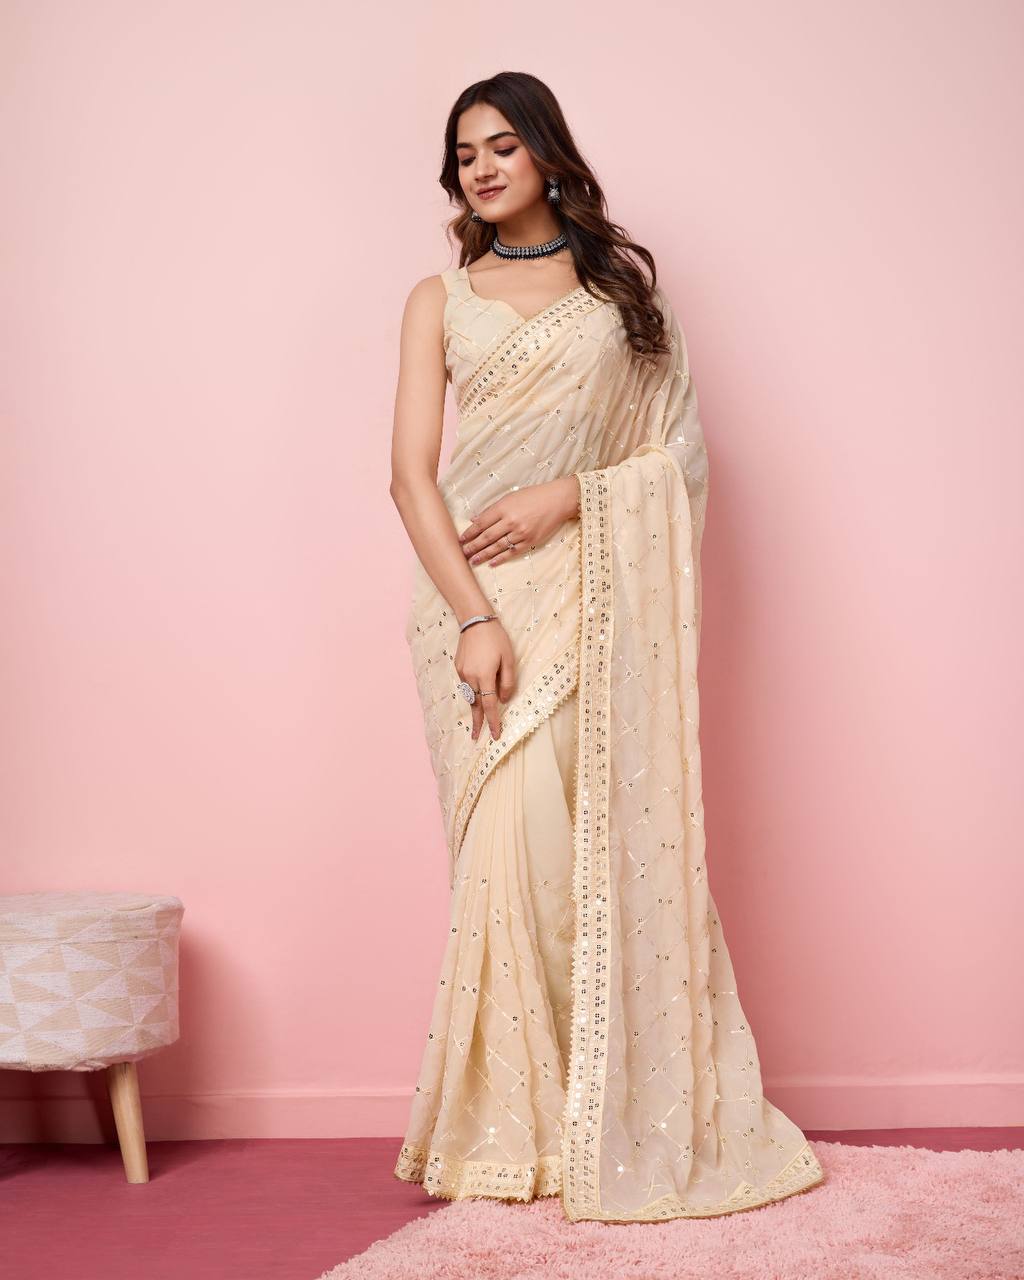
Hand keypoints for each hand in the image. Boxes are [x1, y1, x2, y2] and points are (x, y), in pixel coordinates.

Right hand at [455, 618, 515, 739]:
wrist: (475, 621)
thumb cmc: (496, 639)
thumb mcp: (509, 659)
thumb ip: (508, 682)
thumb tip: (503, 700)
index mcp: (485, 676)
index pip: (490, 706)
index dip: (493, 722)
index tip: (495, 735)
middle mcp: (471, 678)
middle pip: (476, 706)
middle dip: (477, 723)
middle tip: (477, 739)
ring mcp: (462, 673)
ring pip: (470, 696)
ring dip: (474, 709)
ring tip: (477, 722)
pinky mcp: (458, 668)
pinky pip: (467, 685)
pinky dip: (472, 693)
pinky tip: (476, 694)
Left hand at [458, 475, 578, 567]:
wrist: (557, 501)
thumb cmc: (533, 496)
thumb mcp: (510, 497)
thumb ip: (492, 509)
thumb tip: (474, 519)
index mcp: (504, 507)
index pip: (481, 523)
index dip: (469, 533)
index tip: (460, 540)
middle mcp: (511, 521)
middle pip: (487, 537)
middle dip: (472, 547)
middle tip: (461, 554)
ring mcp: (520, 533)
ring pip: (497, 547)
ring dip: (483, 555)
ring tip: (472, 561)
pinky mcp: (530, 541)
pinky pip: (512, 552)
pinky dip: (501, 558)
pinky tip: (491, 563)